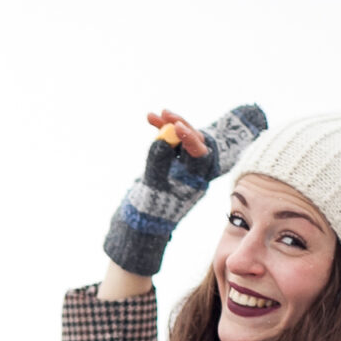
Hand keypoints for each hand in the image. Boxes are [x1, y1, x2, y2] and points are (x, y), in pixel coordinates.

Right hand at [101, 103, 267, 277]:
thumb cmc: (148, 213)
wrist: (139, 227)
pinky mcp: (170, 165)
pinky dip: (161, 133)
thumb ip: (157, 163)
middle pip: (194, 143)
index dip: (191, 139)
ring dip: (169, 126)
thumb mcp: (152, 188)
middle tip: (166, 114)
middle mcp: (193, 173)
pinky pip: (170, 145)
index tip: (177, 127)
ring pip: (181, 141)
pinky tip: (151, 120)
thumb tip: (162, 138)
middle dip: (181, 126)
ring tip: (154, 115)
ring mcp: (182, 168)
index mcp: (197, 182)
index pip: (201, 155)